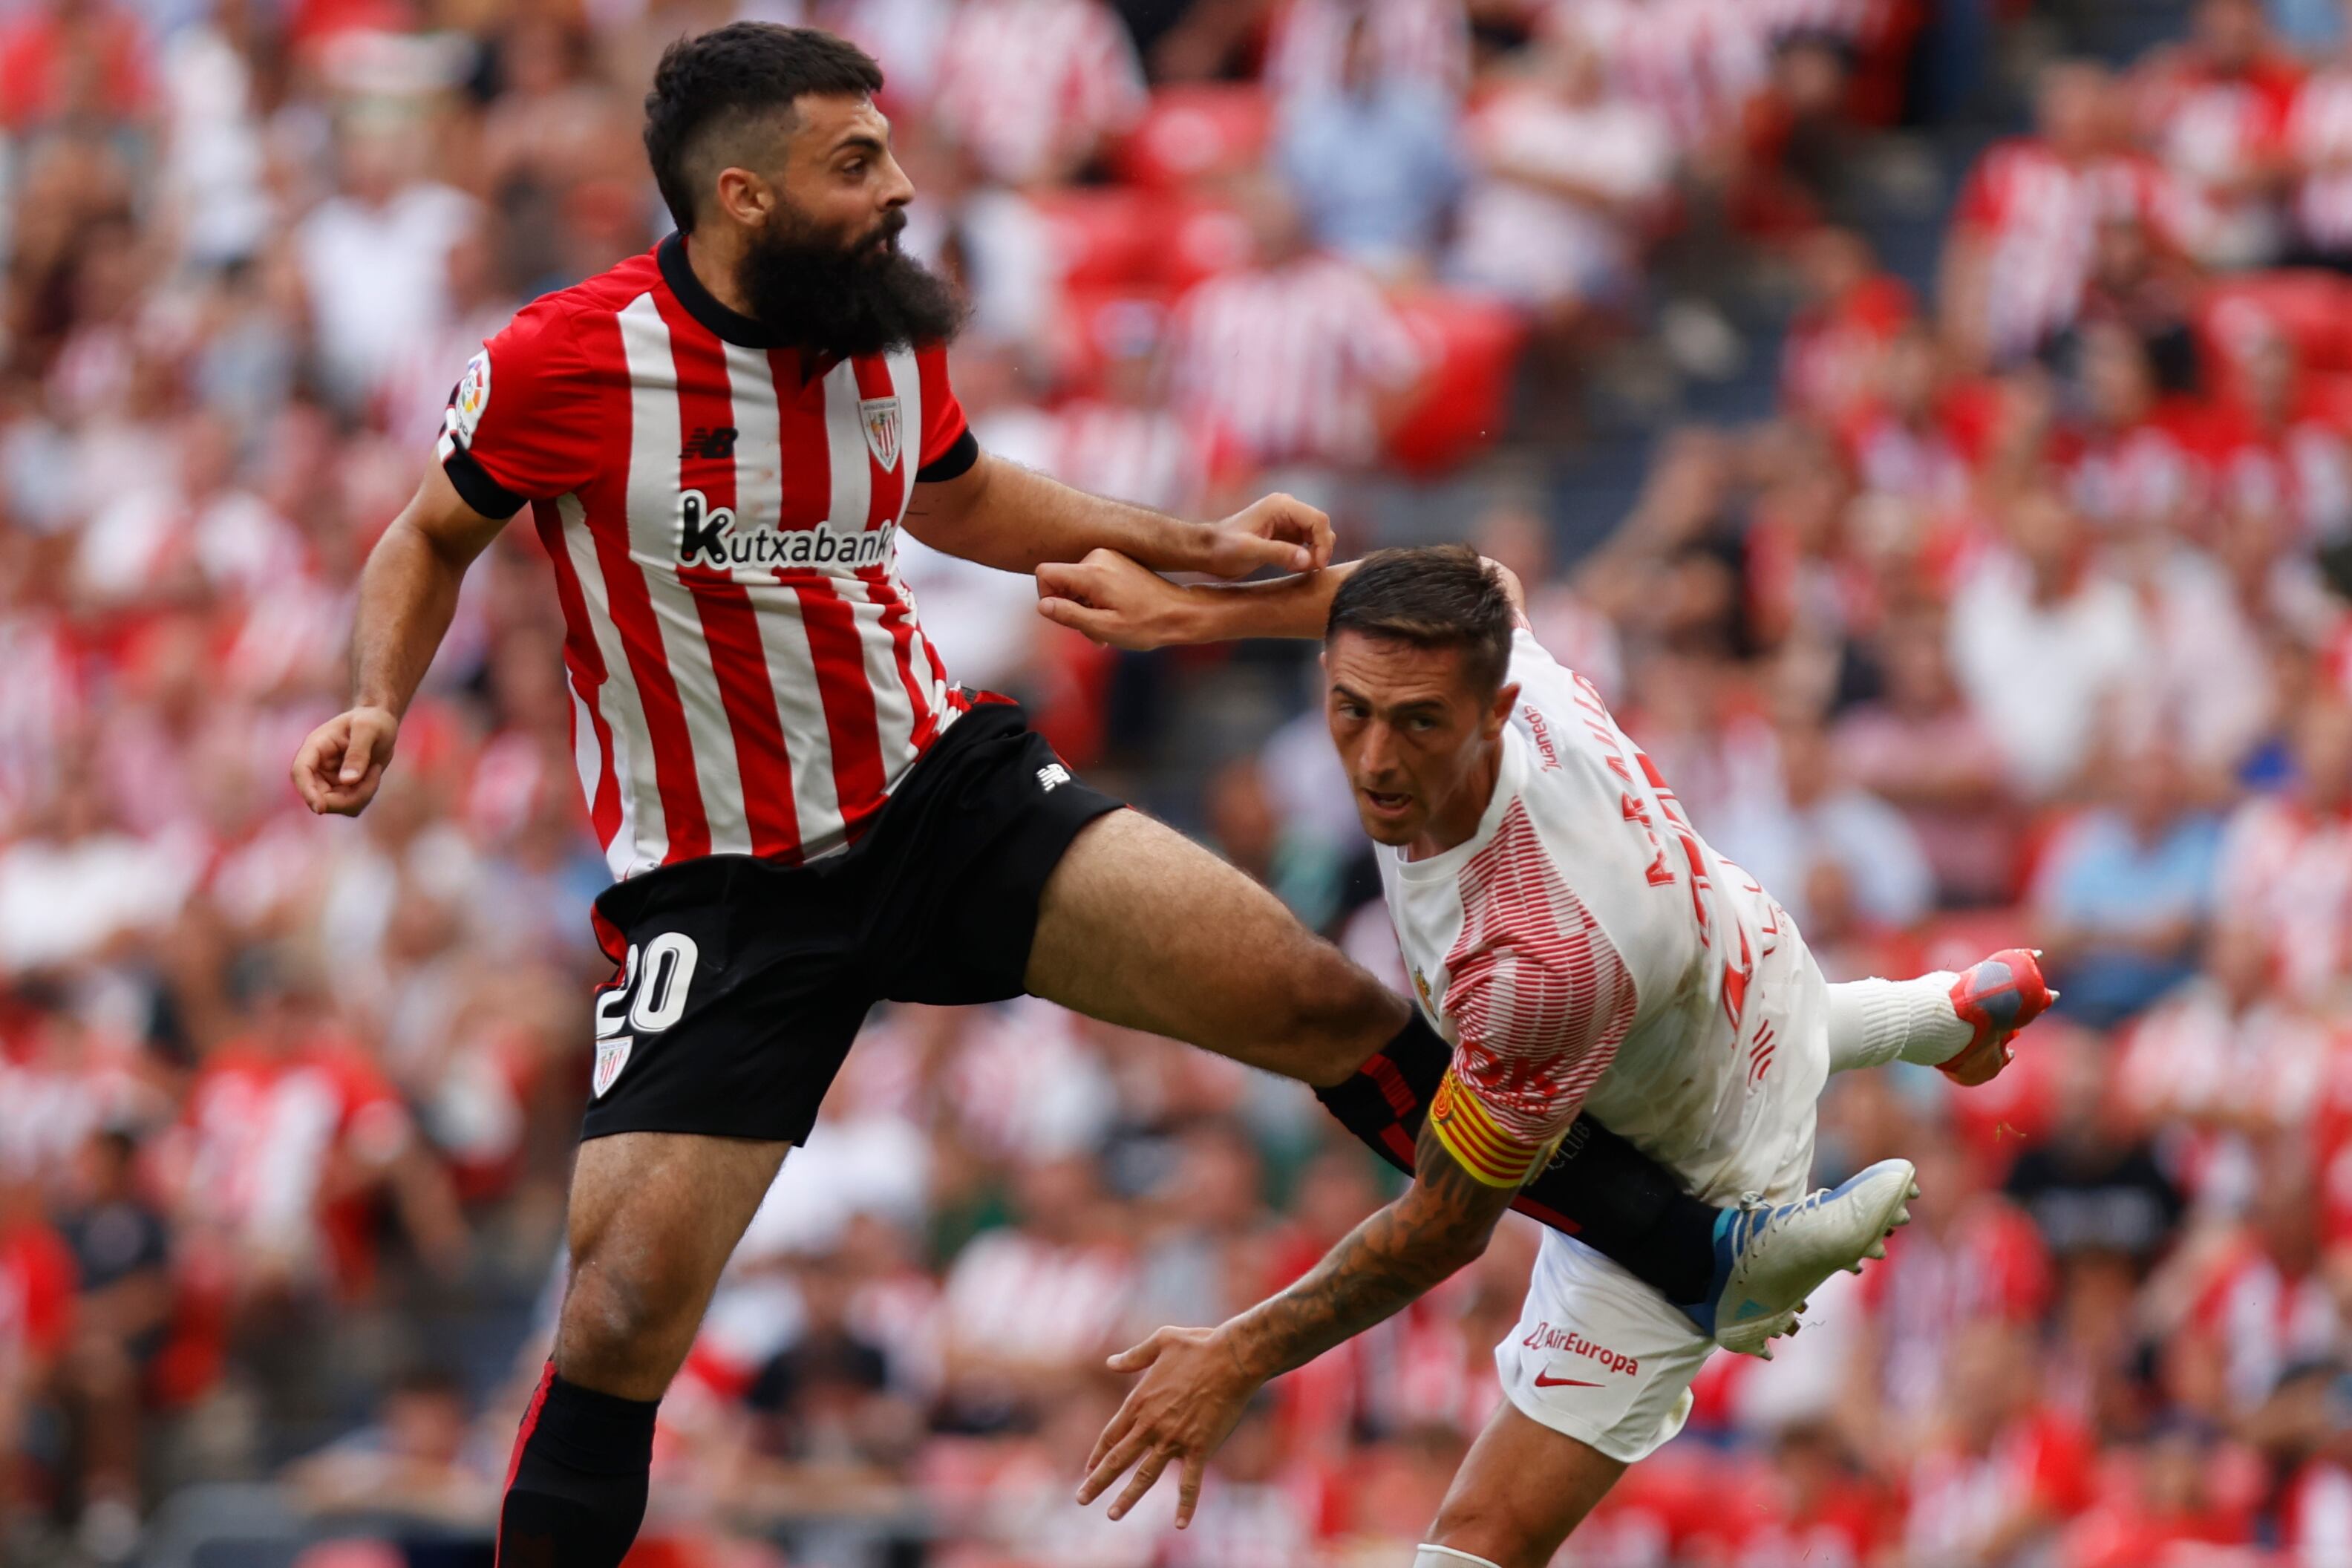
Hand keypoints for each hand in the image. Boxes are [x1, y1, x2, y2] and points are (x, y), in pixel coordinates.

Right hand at [290, 705, 399, 815]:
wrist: (380, 725)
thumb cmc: (373, 721)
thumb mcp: (368, 729)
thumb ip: (358, 753)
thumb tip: (347, 781)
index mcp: (315, 747)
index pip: (300, 772)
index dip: (307, 792)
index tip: (320, 809)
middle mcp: (317, 766)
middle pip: (319, 796)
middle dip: (348, 797)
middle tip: (375, 775)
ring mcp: (327, 780)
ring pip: (336, 805)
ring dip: (361, 795)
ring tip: (375, 770)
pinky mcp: (340, 790)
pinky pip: (350, 806)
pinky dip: (365, 796)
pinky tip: (373, 775)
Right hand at [1036, 549, 1197, 649]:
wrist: (1181, 612)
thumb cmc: (1147, 624)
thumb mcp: (1105, 627)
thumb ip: (1070, 615)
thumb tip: (1042, 605)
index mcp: (1092, 572)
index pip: (1045, 573)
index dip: (1047, 597)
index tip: (1065, 618)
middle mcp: (1098, 557)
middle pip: (1061, 582)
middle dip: (1071, 609)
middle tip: (1094, 632)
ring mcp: (1108, 557)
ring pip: (1076, 584)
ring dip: (1085, 608)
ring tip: (1107, 627)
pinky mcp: (1116, 561)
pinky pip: (1091, 580)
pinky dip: (1096, 600)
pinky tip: (1113, 615)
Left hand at [1077, 1324, 1262, 1527]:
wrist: (1233, 1357)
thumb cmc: (1199, 1345)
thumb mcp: (1161, 1341)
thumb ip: (1134, 1356)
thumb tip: (1110, 1361)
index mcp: (1139, 1401)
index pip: (1111, 1435)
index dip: (1098, 1454)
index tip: (1088, 1468)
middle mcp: (1151, 1424)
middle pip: (1118, 1459)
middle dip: (1097, 1481)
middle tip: (1081, 1499)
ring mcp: (1174, 1439)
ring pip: (1145, 1476)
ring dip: (1127, 1497)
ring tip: (1112, 1515)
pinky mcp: (1199, 1448)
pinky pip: (1190, 1482)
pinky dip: (1186, 1504)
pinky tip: (1181, 1524)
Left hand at [1200, 492, 1332, 578]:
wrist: (1207, 551)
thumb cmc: (1222, 548)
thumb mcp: (1249, 551)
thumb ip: (1279, 553)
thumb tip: (1309, 560)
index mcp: (1281, 506)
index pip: (1318, 520)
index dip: (1324, 543)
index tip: (1317, 565)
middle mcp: (1287, 509)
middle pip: (1321, 527)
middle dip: (1321, 549)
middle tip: (1310, 570)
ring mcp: (1286, 521)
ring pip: (1316, 536)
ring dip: (1314, 554)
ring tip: (1299, 569)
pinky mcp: (1284, 534)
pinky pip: (1306, 544)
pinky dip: (1306, 557)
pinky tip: (1294, 567)